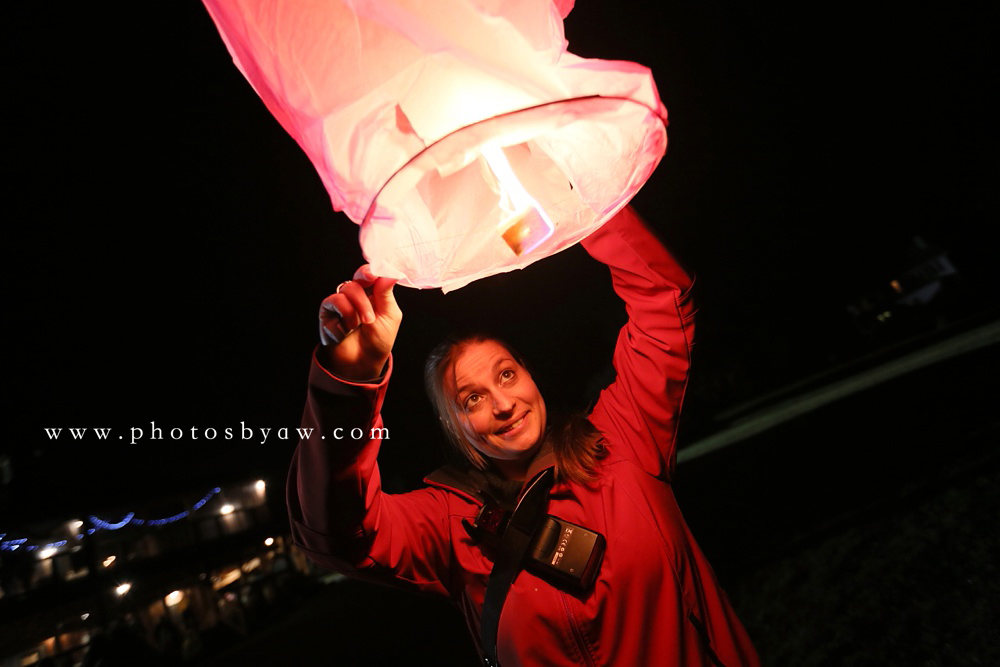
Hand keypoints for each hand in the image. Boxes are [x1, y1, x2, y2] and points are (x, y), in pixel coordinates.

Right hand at [319, 265, 401, 381]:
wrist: (362, 362)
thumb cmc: (378, 340)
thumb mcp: (389, 316)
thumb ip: (386, 293)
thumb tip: (391, 272)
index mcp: (373, 294)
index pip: (370, 274)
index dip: (372, 270)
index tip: (375, 272)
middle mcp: (356, 296)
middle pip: (358, 278)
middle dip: (365, 283)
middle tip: (370, 291)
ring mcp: (341, 302)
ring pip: (347, 289)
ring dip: (359, 307)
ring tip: (364, 323)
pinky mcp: (327, 312)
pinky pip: (334, 301)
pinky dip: (345, 314)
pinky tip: (348, 328)